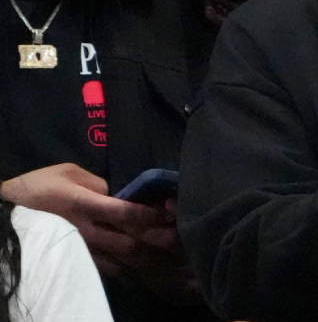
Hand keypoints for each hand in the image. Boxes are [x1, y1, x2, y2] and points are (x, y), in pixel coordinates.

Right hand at [1, 164, 200, 302]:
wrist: (5, 216)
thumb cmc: (37, 187)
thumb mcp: (67, 172)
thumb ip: (97, 183)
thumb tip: (119, 193)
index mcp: (83, 205)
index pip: (125, 213)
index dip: (151, 213)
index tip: (169, 210)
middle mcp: (85, 231)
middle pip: (129, 241)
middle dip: (156, 238)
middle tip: (177, 233)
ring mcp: (80, 250)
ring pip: (121, 259)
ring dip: (144, 254)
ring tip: (164, 247)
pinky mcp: (75, 262)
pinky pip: (107, 268)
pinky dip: (125, 264)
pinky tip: (137, 256)